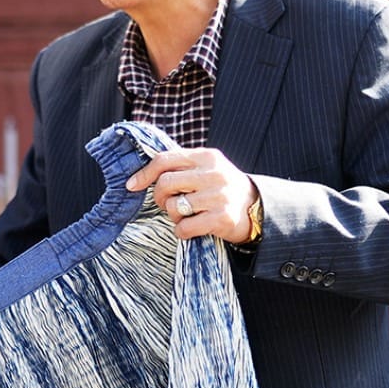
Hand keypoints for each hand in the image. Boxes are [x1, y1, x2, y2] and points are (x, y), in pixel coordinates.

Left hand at [127, 146, 260, 244]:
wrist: (256, 209)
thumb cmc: (221, 189)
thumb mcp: (207, 168)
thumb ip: (181, 167)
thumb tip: (142, 174)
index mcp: (207, 156)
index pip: (165, 160)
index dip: (144, 174)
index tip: (132, 185)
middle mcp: (213, 173)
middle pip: (165, 183)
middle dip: (160, 197)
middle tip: (169, 204)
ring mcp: (219, 196)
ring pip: (174, 207)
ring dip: (174, 216)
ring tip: (187, 216)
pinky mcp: (222, 218)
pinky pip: (184, 227)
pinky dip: (182, 231)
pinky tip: (192, 228)